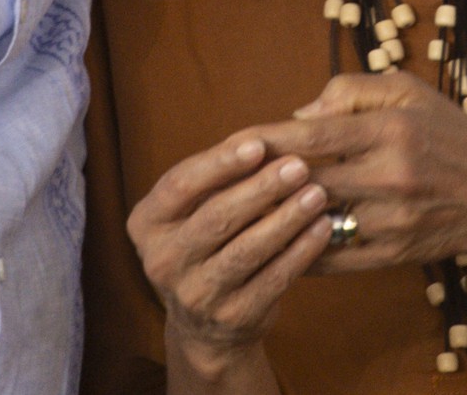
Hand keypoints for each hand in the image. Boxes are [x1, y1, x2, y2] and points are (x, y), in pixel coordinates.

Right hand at [127, 134, 331, 373]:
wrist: (204, 324)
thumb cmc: (205, 244)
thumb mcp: (192, 211)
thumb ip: (216, 180)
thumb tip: (262, 143)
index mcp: (146, 223)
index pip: (180, 185)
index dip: (220, 163)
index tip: (259, 144)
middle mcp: (162, 260)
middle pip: (216, 216)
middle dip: (262, 188)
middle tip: (299, 166)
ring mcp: (195, 294)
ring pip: (247, 249)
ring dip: (287, 218)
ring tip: (317, 194)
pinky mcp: (232, 317)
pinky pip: (272, 279)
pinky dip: (300, 251)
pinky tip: (320, 229)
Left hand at [251, 72, 466, 274]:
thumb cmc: (449, 134)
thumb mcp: (409, 90)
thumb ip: (350, 91)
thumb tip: (298, 115)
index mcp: (392, 130)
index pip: (313, 136)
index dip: (266, 140)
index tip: (231, 143)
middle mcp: (393, 176)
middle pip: (307, 182)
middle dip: (261, 182)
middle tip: (223, 181)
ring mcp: (394, 220)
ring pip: (316, 223)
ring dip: (275, 219)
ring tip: (238, 214)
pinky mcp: (395, 254)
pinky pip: (334, 258)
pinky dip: (299, 250)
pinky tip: (272, 242)